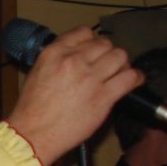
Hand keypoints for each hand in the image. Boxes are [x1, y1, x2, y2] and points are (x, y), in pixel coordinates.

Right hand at [6, 28, 141, 165]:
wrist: (32, 133)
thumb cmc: (31, 109)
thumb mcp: (36, 73)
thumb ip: (56, 60)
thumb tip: (74, 56)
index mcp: (55, 53)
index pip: (84, 32)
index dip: (92, 41)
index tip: (94, 51)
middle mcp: (74, 60)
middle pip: (105, 44)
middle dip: (108, 53)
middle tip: (108, 65)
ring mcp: (90, 78)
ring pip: (120, 57)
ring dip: (122, 64)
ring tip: (120, 73)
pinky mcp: (103, 96)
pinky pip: (129, 78)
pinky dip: (135, 78)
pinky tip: (133, 82)